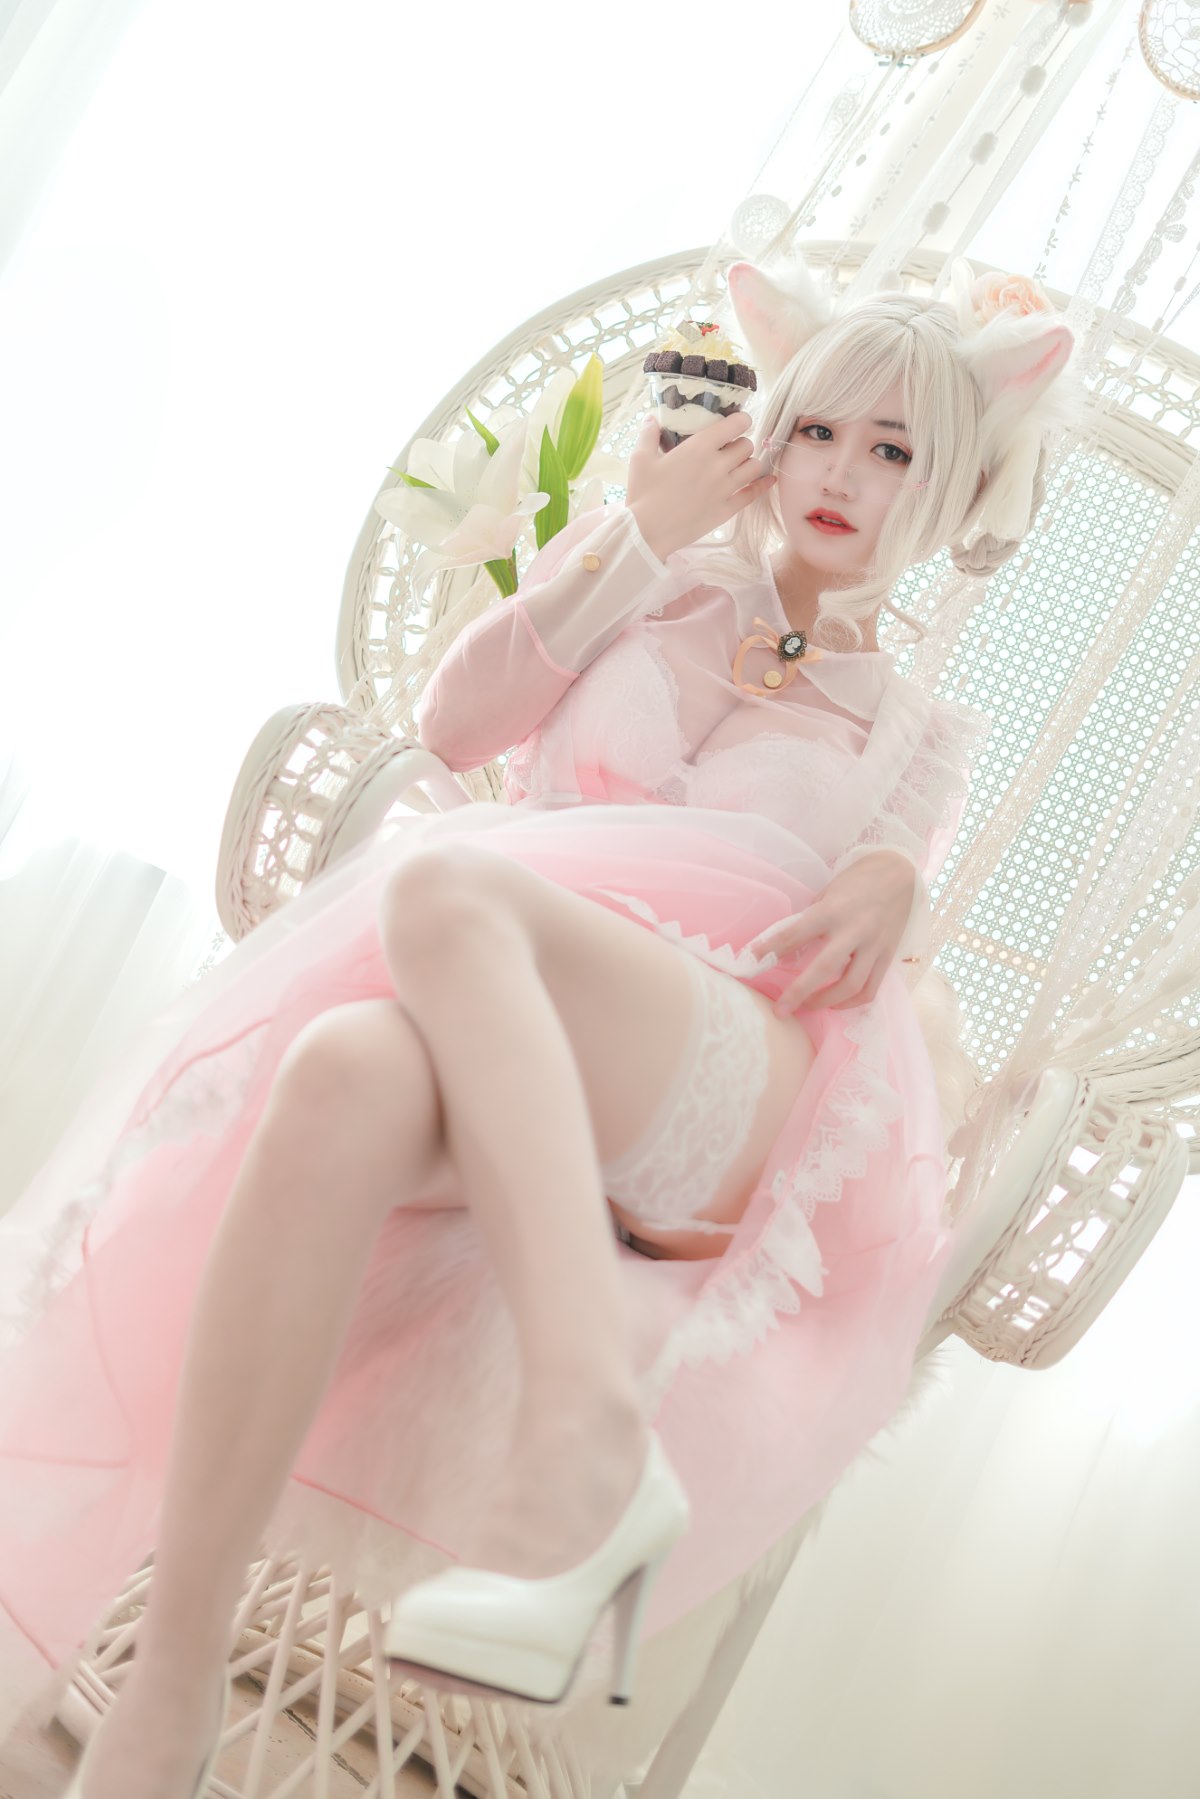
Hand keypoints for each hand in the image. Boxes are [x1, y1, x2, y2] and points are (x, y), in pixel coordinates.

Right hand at [625, 411, 776, 562]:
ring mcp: (725, 489)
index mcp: (699, 447)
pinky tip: (769, 480)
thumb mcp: (640, 460)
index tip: (737, 421)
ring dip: (749, 462)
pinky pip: (753, 493)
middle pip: (746, 445)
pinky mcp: (727, 509)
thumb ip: (648, 435)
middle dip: (740, 443)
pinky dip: (763, 485)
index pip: (736, 424)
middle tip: (730, 447)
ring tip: (740, 464)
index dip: (741, 419)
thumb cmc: (643, 495)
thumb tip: (652, 419)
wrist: (647, 533)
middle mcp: (717, 465)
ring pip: (754, 466)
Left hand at [748, 852, 916, 1015]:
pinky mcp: (888, 956)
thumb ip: (810, 920)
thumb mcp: (827, 893)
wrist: (900, 874)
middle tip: (781, 1010)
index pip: (794, 934)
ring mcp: (874, 945)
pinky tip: (836, 1003)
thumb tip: (787, 946)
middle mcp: (854, 930)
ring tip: (807, 1007)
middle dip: (799, 992)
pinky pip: (871, 988)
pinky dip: (852, 1002)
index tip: (749, 963)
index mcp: (832, 910)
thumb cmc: (857, 881)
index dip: (769, 950)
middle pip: (824, 969)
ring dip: (826, 1002)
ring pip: (851, 986)